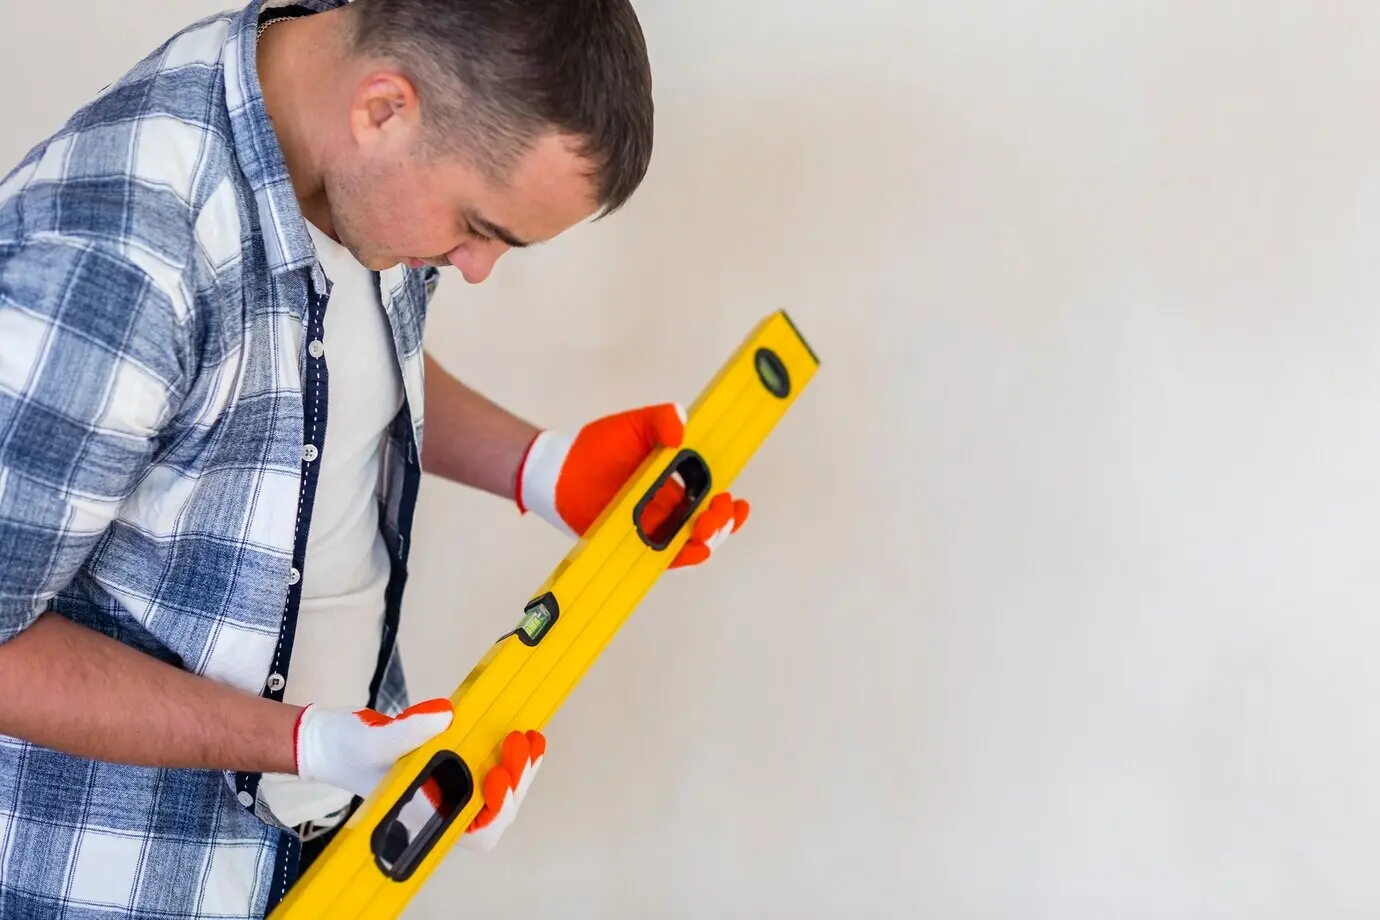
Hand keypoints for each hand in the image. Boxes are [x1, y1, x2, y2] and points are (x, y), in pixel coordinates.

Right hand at [293, 700, 543, 852]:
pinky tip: (523, 737)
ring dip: (520, 769)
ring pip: (502, 794)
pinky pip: (492, 770)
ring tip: (529, 739)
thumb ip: (409, 730)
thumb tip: (446, 715)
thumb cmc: (349, 753)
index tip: (497, 774)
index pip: (476, 833)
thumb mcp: (375, 740)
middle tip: (517, 742)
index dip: (496, 809)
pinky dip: (511, 756)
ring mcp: (451, 790)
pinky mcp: (455, 769)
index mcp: (426, 816)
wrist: (334, 744)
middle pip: (497, 813)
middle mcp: (443, 808)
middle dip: (516, 780)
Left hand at [516, 403, 749, 567]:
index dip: (730, 504)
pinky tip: (695, 549)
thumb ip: (660, 419)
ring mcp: (654, 525)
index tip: (738, 502)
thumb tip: (682, 429)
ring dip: (709, 537)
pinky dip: (684, 556)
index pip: (713, 494)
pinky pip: (664, 556)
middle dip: (723, 521)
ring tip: (706, 526)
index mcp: (677, 478)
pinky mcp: (635, 542)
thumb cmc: (597, 447)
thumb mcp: (634, 424)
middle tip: (720, 509)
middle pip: (709, 522)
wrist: (560, 472)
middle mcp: (670, 505)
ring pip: (692, 541)